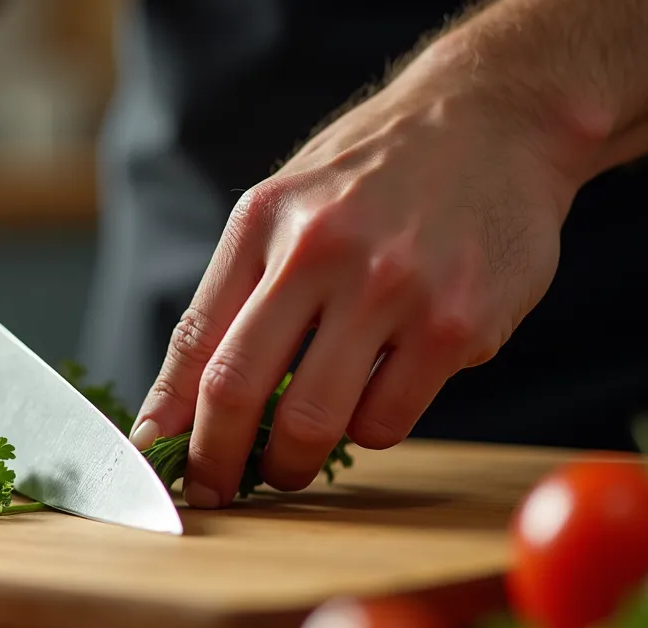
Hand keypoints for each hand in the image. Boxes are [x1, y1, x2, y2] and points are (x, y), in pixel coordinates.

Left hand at [130, 63, 579, 507]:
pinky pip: (386, 421)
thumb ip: (240, 288)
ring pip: (313, 422)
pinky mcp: (455, 325)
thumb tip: (184, 396)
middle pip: (236, 389)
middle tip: (216, 486)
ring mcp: (391, 289)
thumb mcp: (289, 204)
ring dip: (292, 461)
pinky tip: (375, 399)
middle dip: (215, 459)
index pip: (194, 339)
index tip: (152, 460)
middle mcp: (319, 251)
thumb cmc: (377, 174)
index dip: (167, 415)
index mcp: (264, 221)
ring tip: (294, 457)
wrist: (494, 121)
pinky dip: (368, 430)